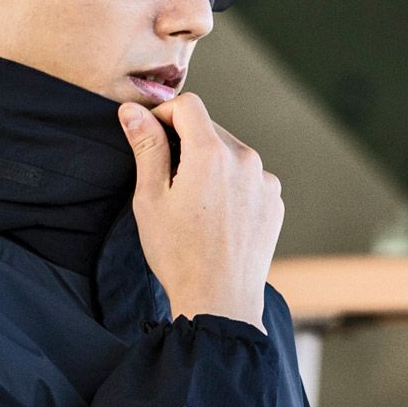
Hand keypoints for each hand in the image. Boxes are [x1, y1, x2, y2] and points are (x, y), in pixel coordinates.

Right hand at [116, 92, 279, 332]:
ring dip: (210, 165)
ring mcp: (264, 181)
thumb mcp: (151, 199)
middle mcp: (245, 159)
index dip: (165, 114)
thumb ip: (146, 147)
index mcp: (211, 153)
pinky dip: (232, 186)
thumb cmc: (179, 255)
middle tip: (168, 181)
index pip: (189, 105)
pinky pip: (249, 178)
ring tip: (195, 205)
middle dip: (187, 143)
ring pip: (231, 154)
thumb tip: (133, 111)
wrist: (220, 301)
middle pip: (210, 129)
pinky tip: (217, 217)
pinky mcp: (274, 201)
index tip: (152, 134)